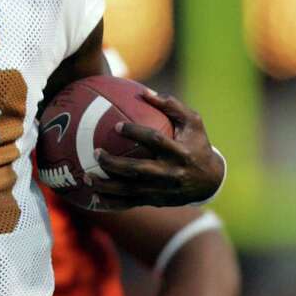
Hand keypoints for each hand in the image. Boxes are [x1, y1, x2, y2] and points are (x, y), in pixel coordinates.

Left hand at [88, 90, 224, 206]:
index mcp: (179, 152)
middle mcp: (170, 173)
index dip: (135, 133)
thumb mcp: (193, 123)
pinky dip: (112, 202)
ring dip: (106, 185)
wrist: (210, 181)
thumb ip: (171, 106)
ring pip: (130, 190)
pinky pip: (130, 204)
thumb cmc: (197, 144)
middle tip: (95, 153)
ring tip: (86, 177)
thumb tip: (144, 91)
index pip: (155, 141)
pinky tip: (94, 197)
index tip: (116, 126)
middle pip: (138, 170)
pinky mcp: (156, 201)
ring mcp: (161, 190)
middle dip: (114, 164)